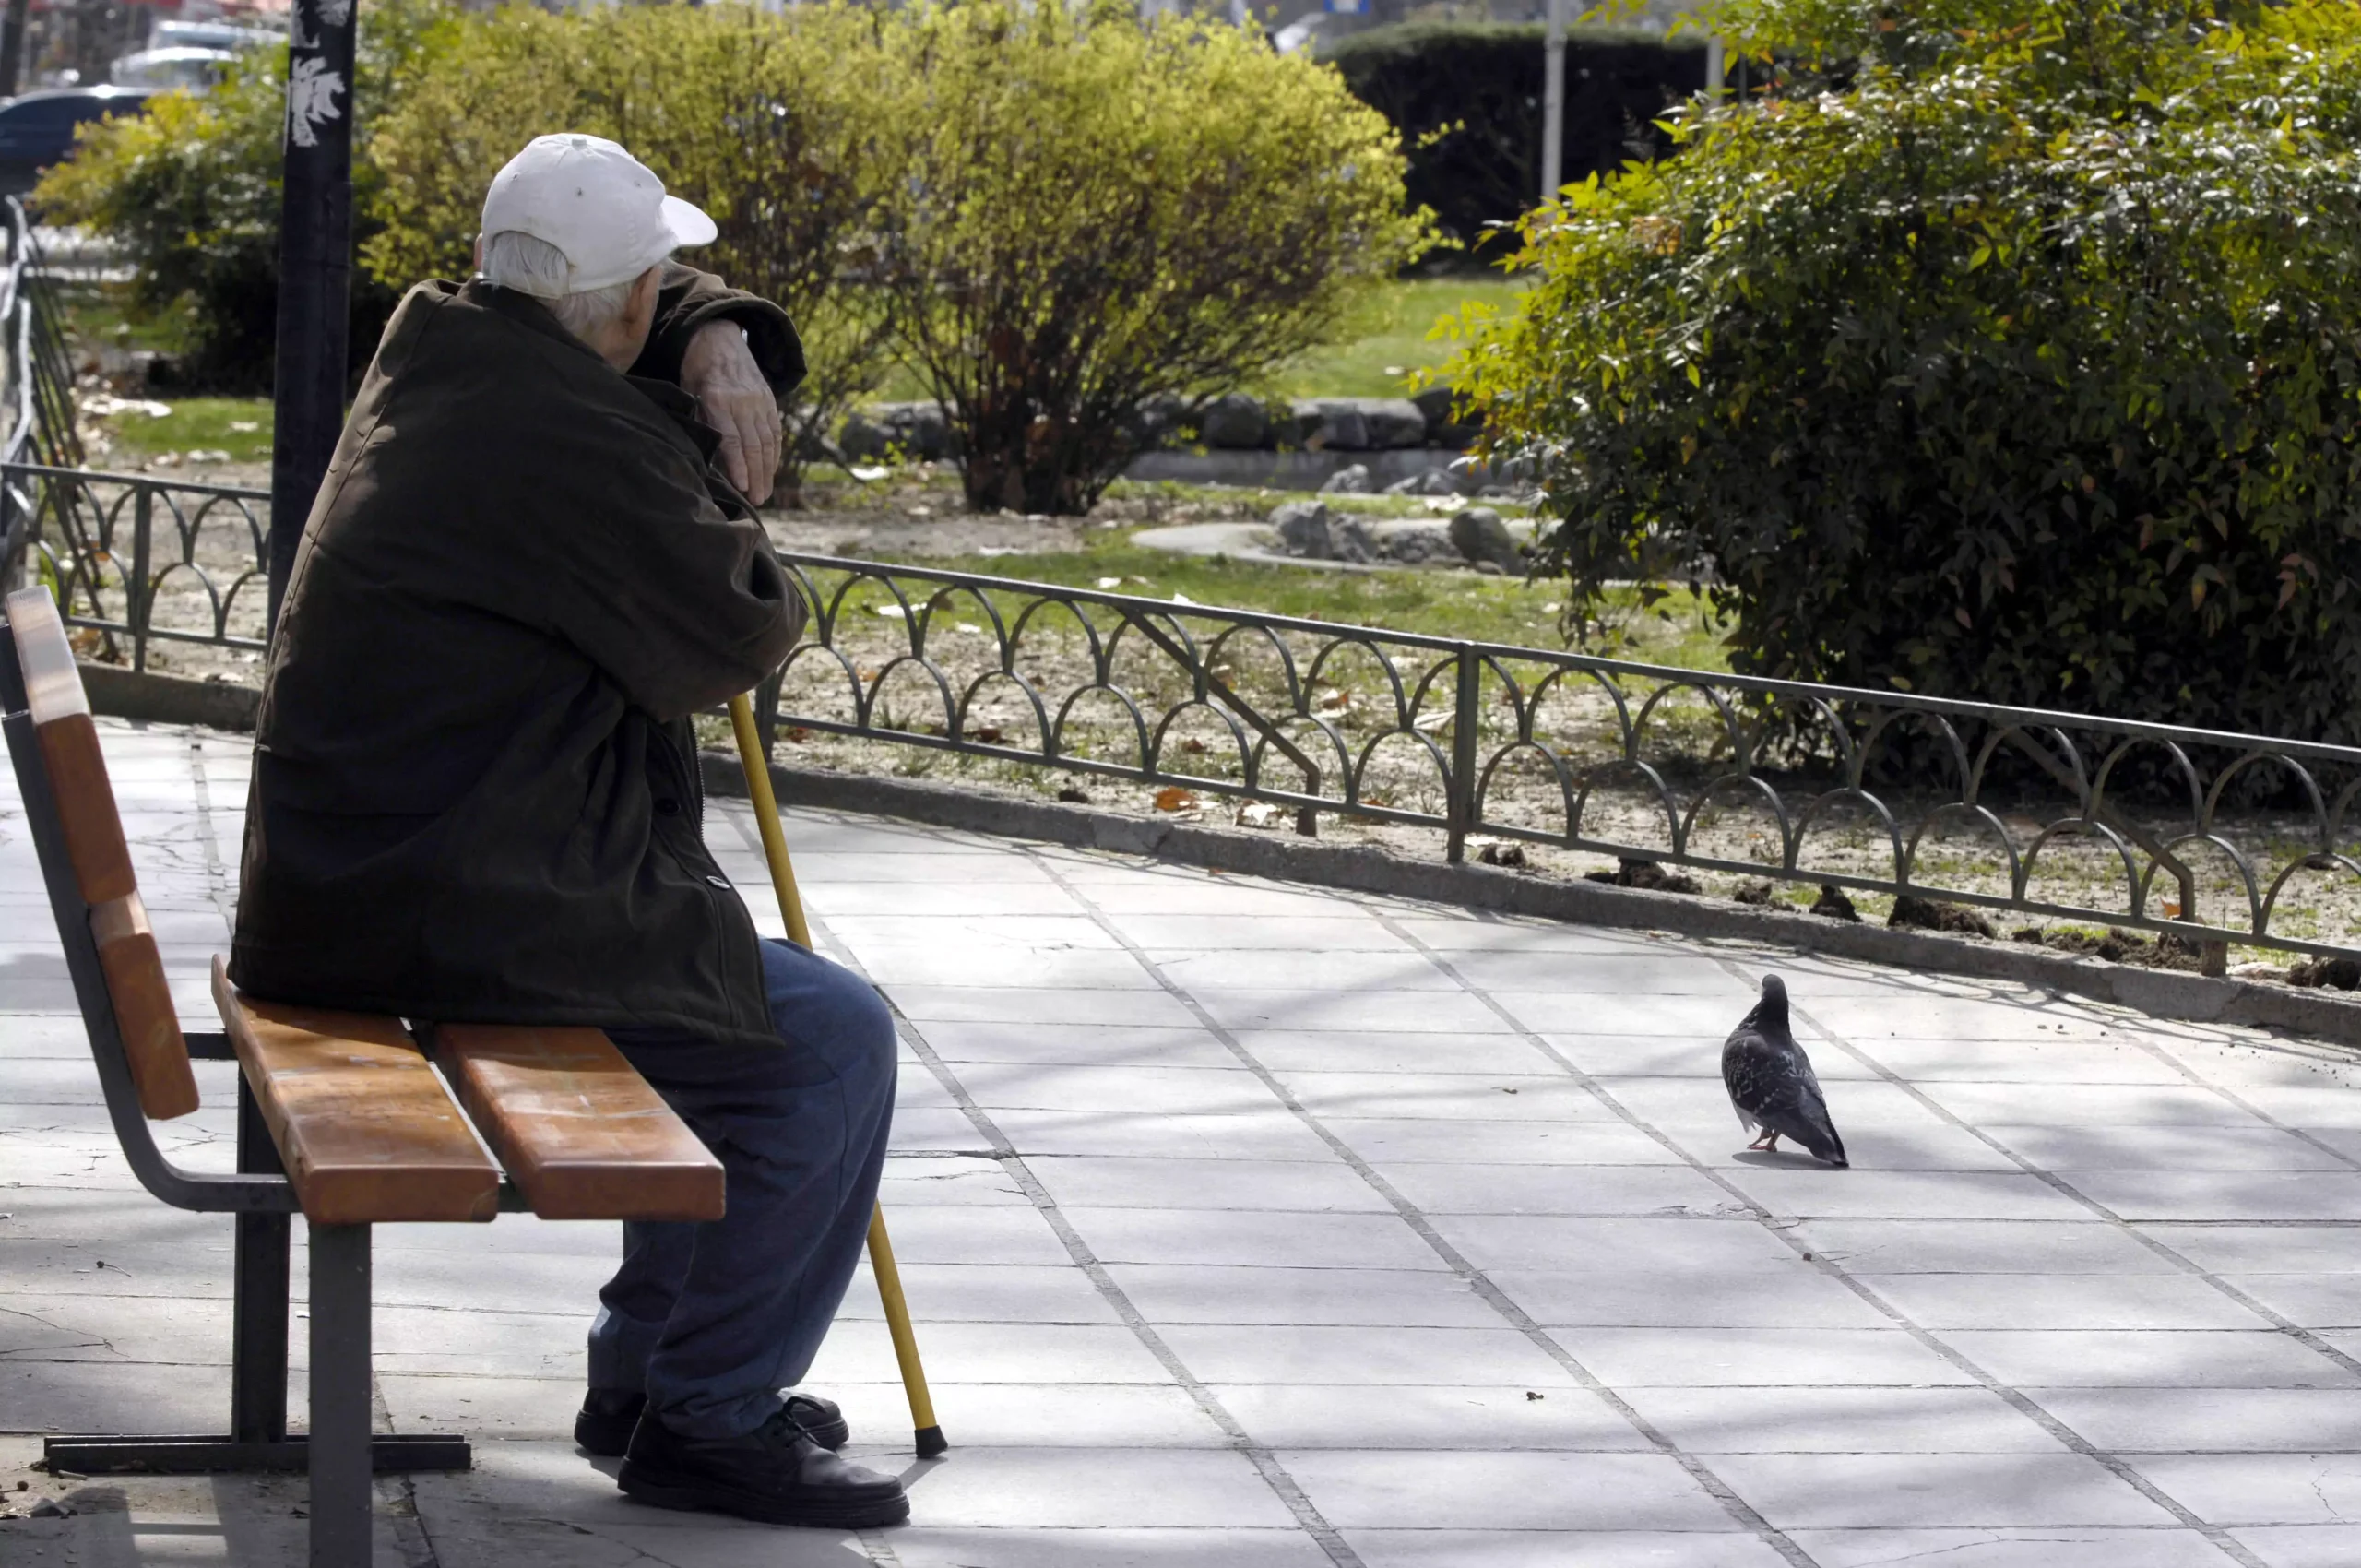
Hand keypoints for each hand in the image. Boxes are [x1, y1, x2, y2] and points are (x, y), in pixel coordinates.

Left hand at [680, 321, 780, 504]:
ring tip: (765, 493)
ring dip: (767, 470)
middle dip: (756, 475)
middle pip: (753, 445)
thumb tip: (702, 454)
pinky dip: (774, 453)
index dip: (738, 464)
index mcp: (719, 398)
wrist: (719, 337)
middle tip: (757, 500)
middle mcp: (744, 401)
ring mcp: (760, 401)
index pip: (732, 438)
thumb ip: (698, 419)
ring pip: (767, 441)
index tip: (742, 486)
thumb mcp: (688, 389)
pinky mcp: (769, 400)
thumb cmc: (696, 369)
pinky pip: (775, 431)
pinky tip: (771, 471)